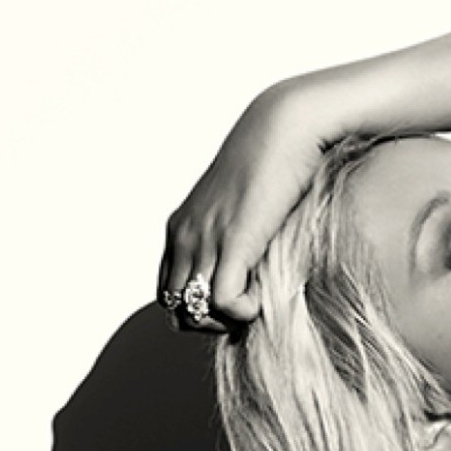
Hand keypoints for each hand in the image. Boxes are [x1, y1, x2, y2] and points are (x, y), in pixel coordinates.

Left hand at [157, 83, 329, 332]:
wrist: (283, 128)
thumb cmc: (275, 165)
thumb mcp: (243, 207)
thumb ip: (235, 236)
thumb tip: (251, 267)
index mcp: (181, 228)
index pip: (167, 292)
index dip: (198, 308)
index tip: (233, 298)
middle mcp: (184, 236)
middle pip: (175, 309)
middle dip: (209, 322)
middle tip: (245, 307)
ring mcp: (205, 239)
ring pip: (195, 311)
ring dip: (227, 320)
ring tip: (257, 301)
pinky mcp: (233, 241)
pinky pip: (223, 302)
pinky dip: (244, 312)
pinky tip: (264, 296)